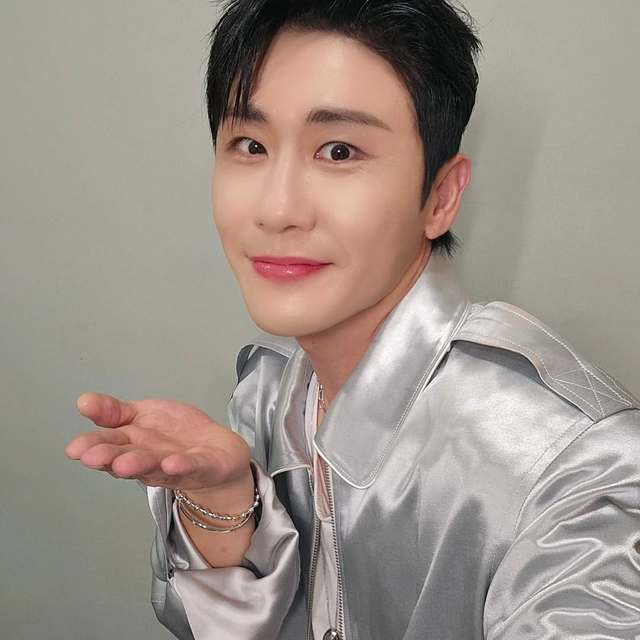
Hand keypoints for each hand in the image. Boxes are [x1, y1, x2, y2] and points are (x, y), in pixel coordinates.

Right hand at [65, 392, 251, 493]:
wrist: (216, 453)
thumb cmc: (174, 436)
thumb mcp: (142, 416)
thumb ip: (114, 411)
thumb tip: (83, 401)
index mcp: (132, 444)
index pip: (109, 444)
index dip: (93, 446)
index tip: (75, 448)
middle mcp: (149, 460)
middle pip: (127, 459)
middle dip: (110, 458)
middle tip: (92, 457)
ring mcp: (174, 466)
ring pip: (154, 466)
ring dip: (140, 464)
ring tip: (124, 463)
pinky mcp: (201, 467)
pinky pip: (191, 466)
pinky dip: (182, 465)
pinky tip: (172, 463)